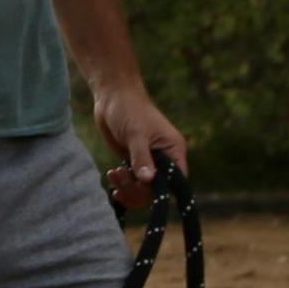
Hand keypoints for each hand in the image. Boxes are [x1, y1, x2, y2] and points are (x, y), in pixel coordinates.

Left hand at [89, 78, 190, 208]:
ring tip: (113, 174)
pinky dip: (122, 183)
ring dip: (127, 187)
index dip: (161, 190)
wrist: (113, 97)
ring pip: (142, 188)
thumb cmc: (129, 110)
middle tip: (121, 178)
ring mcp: (148, 161)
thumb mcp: (136, 134)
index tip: (141, 187)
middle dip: (138, 189)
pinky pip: (132, 182)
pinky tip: (112, 175)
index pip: (176, 181)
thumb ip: (141, 157)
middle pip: (157, 189)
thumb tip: (147, 180)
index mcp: (173, 151)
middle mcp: (164, 159)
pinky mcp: (133, 161)